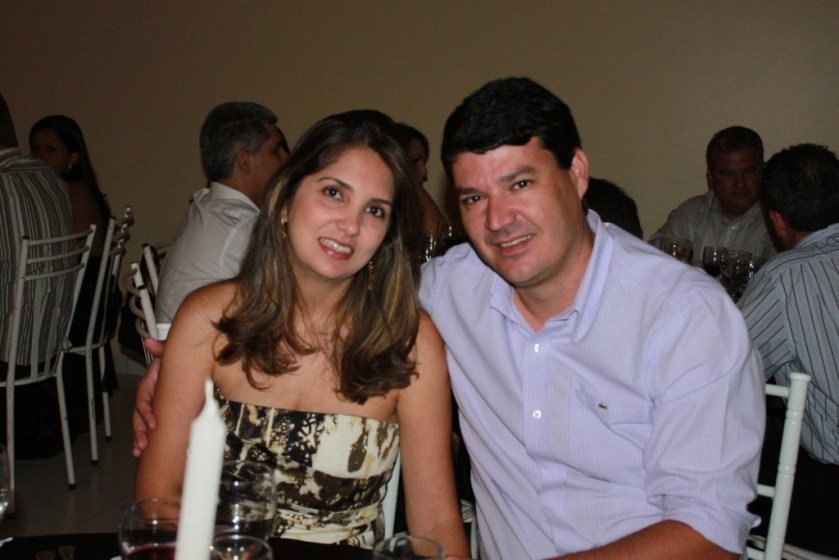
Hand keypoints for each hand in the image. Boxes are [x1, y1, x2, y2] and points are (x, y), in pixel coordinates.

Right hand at [131, 338, 164, 457]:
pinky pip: (149, 427)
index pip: (143, 399)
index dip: (146, 411)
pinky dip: (146, 438)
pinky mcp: (159, 413)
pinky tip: (144, 451)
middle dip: (139, 431)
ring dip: (139, 438)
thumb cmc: (175, 362)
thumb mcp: (170, 354)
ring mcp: (152, 405)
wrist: (186, 365)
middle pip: (138, 415)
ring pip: (140, 423)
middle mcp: (149, 396)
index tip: (154, 422)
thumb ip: (161, 348)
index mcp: (150, 383)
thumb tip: (150, 342)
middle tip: (143, 444)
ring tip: (139, 450)